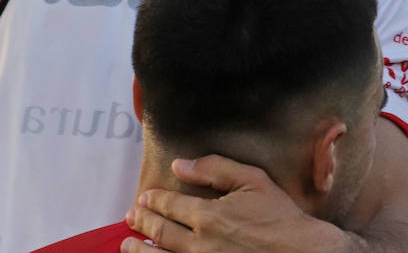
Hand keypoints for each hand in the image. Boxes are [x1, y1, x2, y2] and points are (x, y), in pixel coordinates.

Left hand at [120, 156, 346, 252]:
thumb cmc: (281, 217)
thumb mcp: (252, 181)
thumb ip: (214, 169)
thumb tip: (180, 164)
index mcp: (209, 217)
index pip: (169, 206)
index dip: (153, 201)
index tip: (143, 198)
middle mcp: (200, 246)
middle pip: (161, 233)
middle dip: (142, 223)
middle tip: (130, 217)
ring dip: (140, 251)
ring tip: (127, 245)